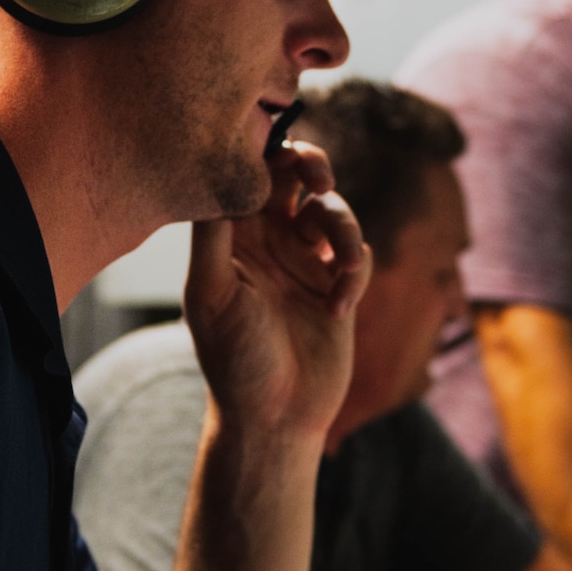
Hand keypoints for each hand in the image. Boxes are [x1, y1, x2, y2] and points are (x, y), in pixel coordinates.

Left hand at [184, 139, 369, 443]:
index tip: (281, 155)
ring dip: (344, 231)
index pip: (246, 175)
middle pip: (293, 177)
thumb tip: (220, 173)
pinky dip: (356, 272)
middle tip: (321, 178)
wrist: (277, 417)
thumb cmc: (234, 359)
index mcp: (229, 238)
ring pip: (333, 212)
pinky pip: (358, 253)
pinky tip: (339, 308)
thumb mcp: (213, 292)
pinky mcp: (336, 286)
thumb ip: (214, 232)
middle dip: (312, 167)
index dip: (264, 152)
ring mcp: (303, 263)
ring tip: (343, 270)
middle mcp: (265, 242)